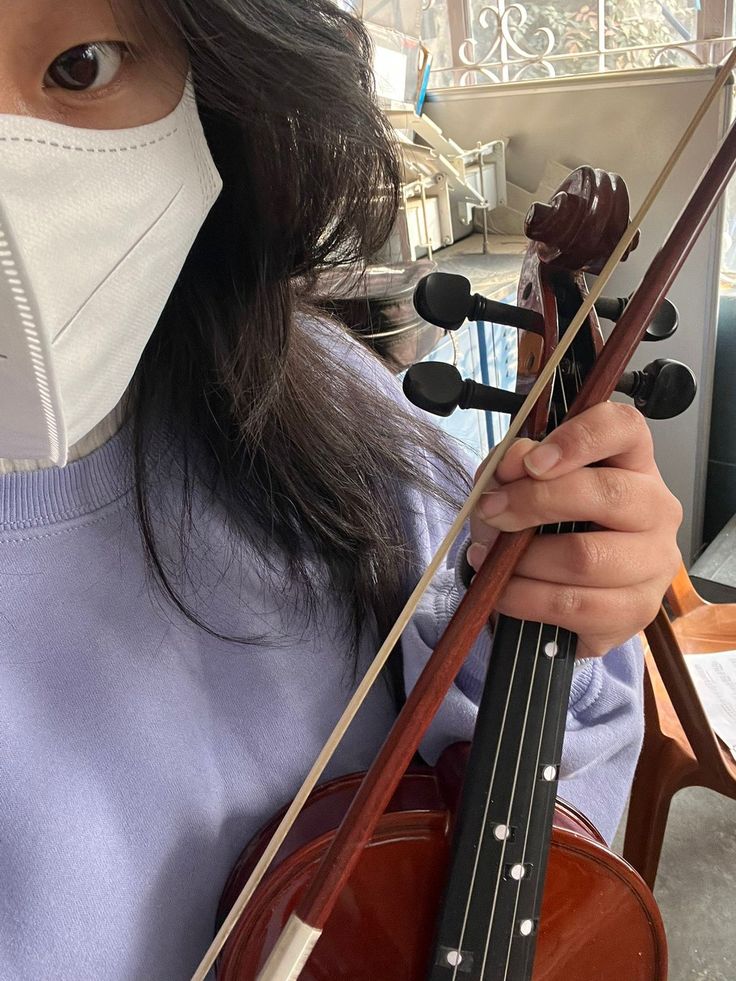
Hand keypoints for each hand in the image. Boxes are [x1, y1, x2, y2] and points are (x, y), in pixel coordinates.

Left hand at [468, 402, 682, 657]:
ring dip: (523, 558)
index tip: (532, 462)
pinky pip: (574, 605)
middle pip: (606, 494)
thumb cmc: (545, 523)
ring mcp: (654, 562)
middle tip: (490, 512)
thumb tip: (512, 464)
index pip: (624, 428)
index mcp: (632, 461)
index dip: (578, 439)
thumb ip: (513, 465)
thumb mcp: (520, 483)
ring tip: (488, 557)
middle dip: (534, 502)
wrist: (556, 587)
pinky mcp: (637, 610)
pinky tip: (502, 589)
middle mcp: (655, 507)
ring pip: (586, 557)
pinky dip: (524, 597)